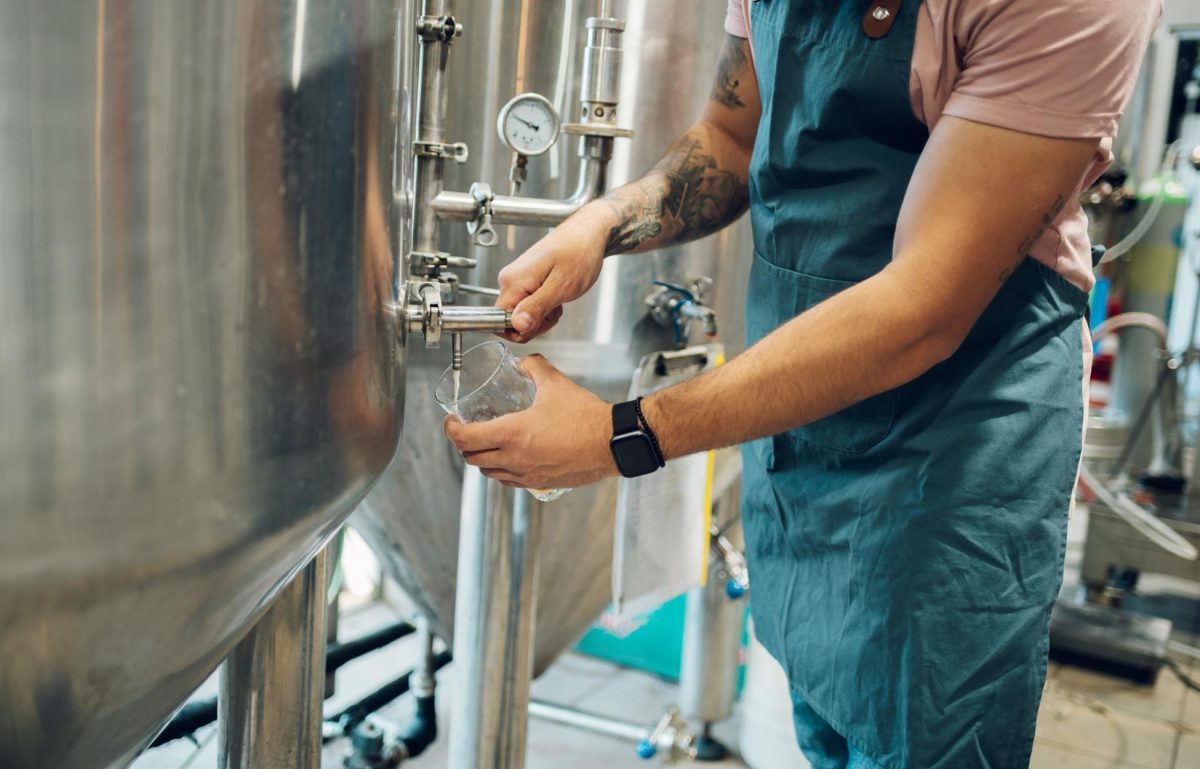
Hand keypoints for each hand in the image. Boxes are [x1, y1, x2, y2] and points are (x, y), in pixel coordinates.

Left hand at [443, 354, 617, 488]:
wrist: (612, 443)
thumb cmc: (585, 417)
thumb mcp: (555, 384)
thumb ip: (534, 367)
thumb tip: (523, 362)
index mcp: (511, 434)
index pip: (465, 438)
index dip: (452, 430)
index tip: (452, 421)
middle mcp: (514, 459)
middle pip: (472, 459)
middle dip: (464, 445)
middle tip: (466, 431)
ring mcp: (527, 475)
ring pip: (490, 473)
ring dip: (482, 459)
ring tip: (487, 444)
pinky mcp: (541, 484)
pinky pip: (510, 481)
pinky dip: (502, 471)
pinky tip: (511, 458)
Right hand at [496, 202, 613, 340]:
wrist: (588, 233)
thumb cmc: (579, 253)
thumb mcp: (561, 286)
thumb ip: (537, 308)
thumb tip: (517, 325)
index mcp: (513, 282)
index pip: (499, 321)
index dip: (520, 329)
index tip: (541, 322)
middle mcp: (510, 280)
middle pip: (511, 321)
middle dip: (535, 323)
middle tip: (555, 308)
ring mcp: (517, 280)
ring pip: (522, 315)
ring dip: (542, 315)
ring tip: (559, 298)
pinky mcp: (526, 281)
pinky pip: (528, 305)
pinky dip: (545, 306)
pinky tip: (557, 295)